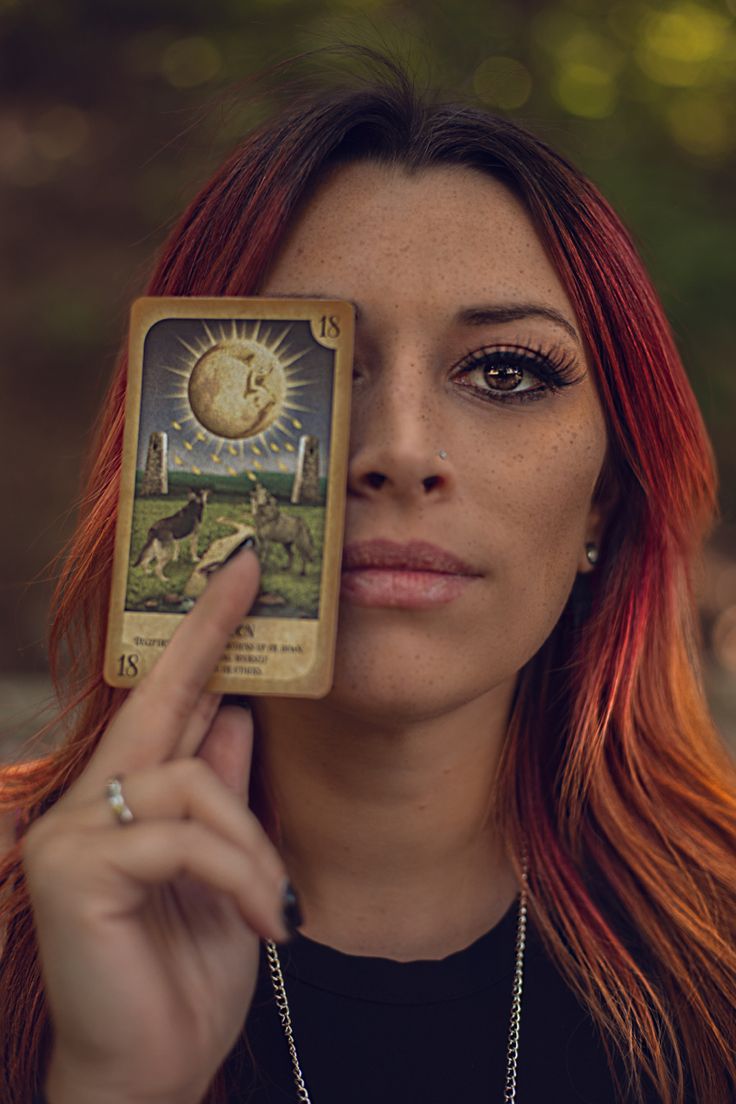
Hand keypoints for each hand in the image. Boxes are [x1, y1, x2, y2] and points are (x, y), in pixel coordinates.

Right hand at [22, 548, 289, 1103]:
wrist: (154, 1073)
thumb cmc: (189, 973)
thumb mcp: (227, 871)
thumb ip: (224, 794)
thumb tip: (238, 713)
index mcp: (131, 799)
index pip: (167, 702)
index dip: (201, 636)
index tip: (239, 576)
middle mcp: (91, 801)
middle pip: (156, 700)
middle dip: (207, 634)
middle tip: (249, 571)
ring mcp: (74, 832)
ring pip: (191, 782)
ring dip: (252, 846)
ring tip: (276, 908)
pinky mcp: (74, 869)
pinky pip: (183, 839)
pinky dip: (238, 876)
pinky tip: (261, 923)